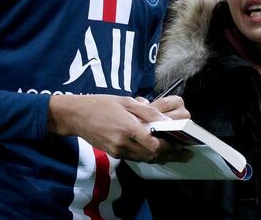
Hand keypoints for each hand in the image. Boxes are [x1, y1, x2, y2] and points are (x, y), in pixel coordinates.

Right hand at [47, 94, 189, 162]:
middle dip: (170, 155)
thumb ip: (147, 112)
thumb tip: (165, 119)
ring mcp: (118, 151)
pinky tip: (156, 151)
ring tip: (175, 153)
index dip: (170, 147)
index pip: (154, 145)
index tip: (182, 144)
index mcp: (128, 129)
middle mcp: (123, 144)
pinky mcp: (114, 154)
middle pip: (152, 156)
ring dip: (161, 158)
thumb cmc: (101, 104)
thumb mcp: (126, 101)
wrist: (76, 116)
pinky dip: (148, 156)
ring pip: (145, 159)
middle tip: (184, 153)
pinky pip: (136, 158)